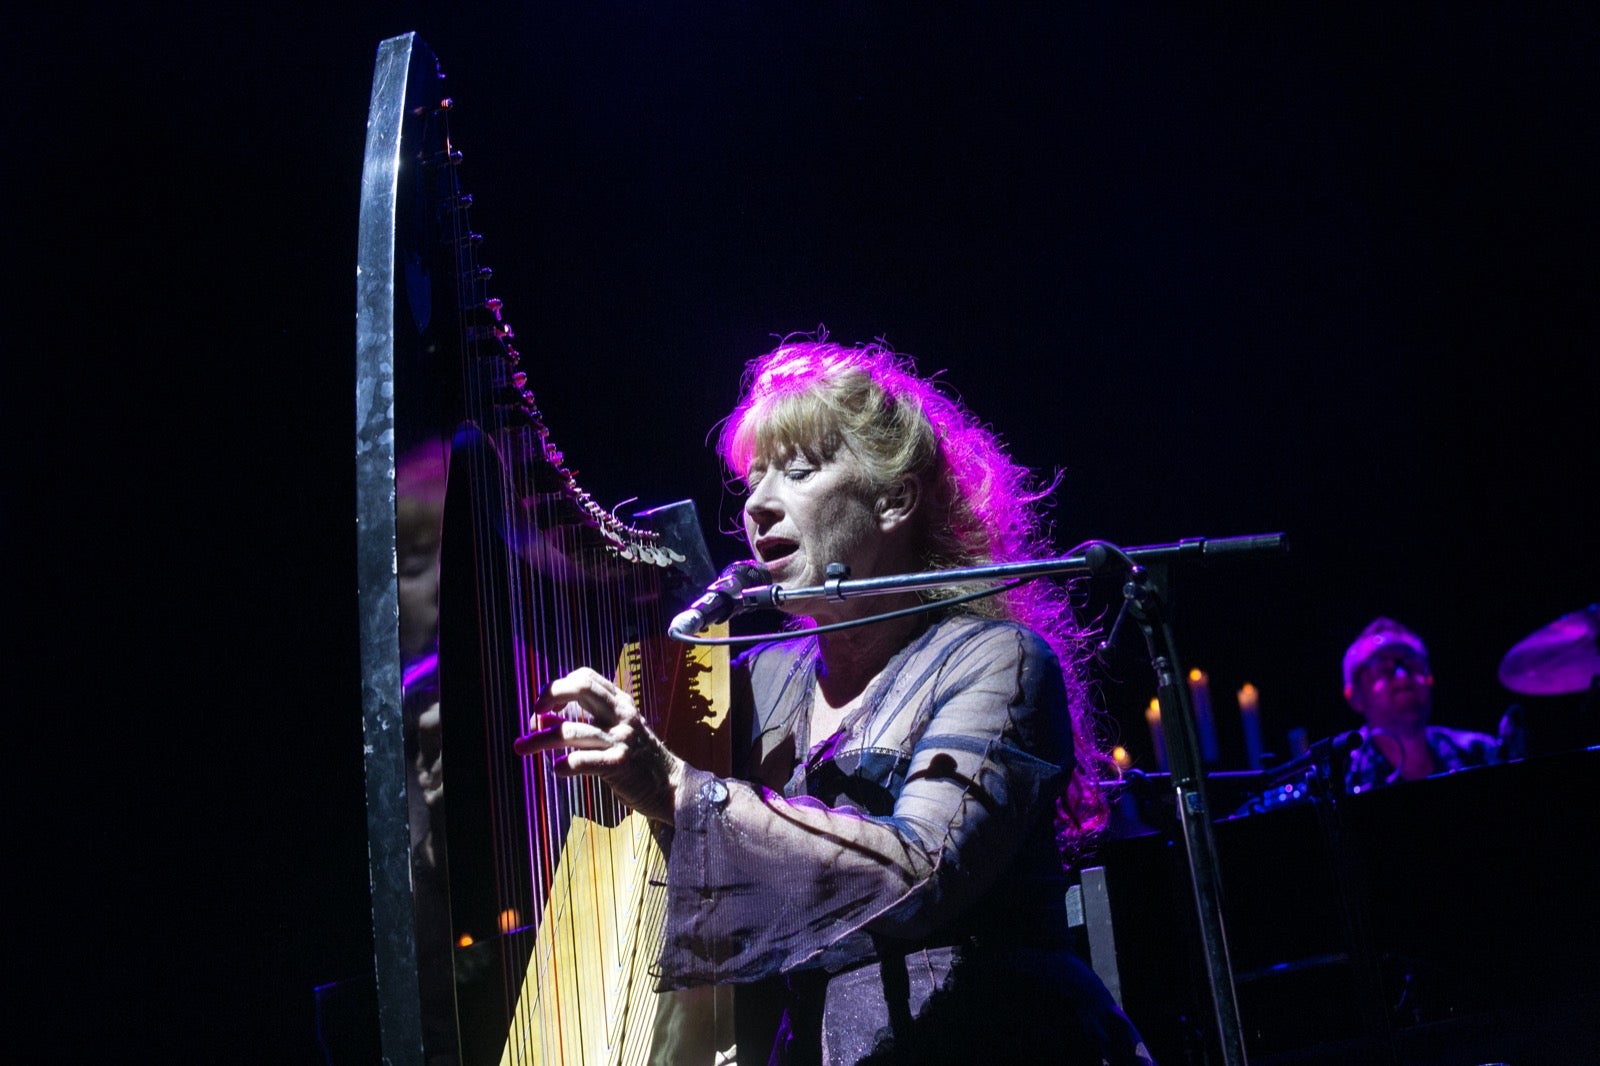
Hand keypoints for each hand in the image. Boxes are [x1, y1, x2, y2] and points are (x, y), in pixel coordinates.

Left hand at [513, 667, 684, 822]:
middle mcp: (620, 715)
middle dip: (549, 696)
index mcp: (620, 703)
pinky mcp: (620, 764)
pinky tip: (557, 769)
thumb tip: (542, 720)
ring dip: (540, 739)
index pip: (584, 677)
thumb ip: (584, 723)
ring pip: (571, 730)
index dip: (558, 687)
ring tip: (522, 748)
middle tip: (533, 717)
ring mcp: (621, 739)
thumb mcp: (616, 732)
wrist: (673, 786)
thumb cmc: (639, 759)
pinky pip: (583, 761)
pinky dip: (564, 765)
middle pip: (579, 688)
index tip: (544, 707)